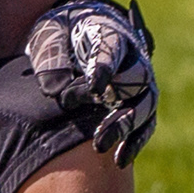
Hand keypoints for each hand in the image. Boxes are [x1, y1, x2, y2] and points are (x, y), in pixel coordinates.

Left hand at [22, 0, 158, 162]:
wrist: (78, 35)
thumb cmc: (63, 32)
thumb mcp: (49, 34)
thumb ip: (50, 56)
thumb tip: (54, 90)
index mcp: (110, 35)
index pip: (112, 50)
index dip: (105, 68)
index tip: (94, 87)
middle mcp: (133, 59)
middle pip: (136, 79)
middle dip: (115, 98)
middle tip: (90, 121)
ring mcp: (139, 84)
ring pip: (144, 106)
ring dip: (124, 127)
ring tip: (101, 147)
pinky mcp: (139, 106)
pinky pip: (144, 125)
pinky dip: (134, 142)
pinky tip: (119, 160)